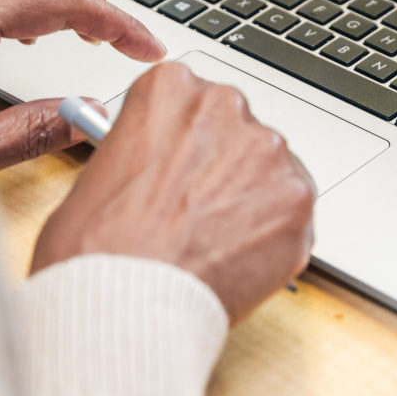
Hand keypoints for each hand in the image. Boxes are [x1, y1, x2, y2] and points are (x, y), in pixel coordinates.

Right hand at [30, 62, 315, 322]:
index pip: (194, 103)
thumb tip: (160, 171)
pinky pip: (293, 210)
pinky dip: (274, 235)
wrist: (124, 306)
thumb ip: (143, 155)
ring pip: (269, 170)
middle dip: (222, 169)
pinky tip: (238, 258)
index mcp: (170, 89)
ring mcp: (267, 150)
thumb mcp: (98, 175)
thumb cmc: (97, 251)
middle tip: (197, 212)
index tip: (182, 167)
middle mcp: (224, 106)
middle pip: (236, 131)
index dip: (186, 144)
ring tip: (214, 243)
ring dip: (250, 200)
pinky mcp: (298, 196)